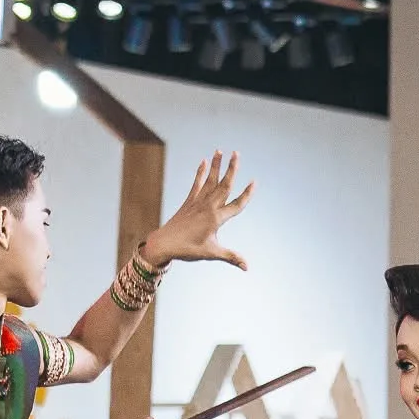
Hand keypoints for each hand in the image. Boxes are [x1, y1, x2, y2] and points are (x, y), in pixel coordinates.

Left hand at [143, 151, 253, 269]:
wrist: (164, 243)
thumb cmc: (188, 249)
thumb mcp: (212, 253)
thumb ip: (231, 257)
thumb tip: (247, 267)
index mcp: (216, 219)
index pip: (237, 205)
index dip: (247, 194)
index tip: (254, 182)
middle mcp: (208, 207)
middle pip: (224, 185)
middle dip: (231, 169)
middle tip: (237, 153)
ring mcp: (197, 202)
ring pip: (210, 180)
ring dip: (216, 165)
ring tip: (220, 151)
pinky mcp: (189, 201)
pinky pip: (197, 183)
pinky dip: (201, 172)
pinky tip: (204, 161)